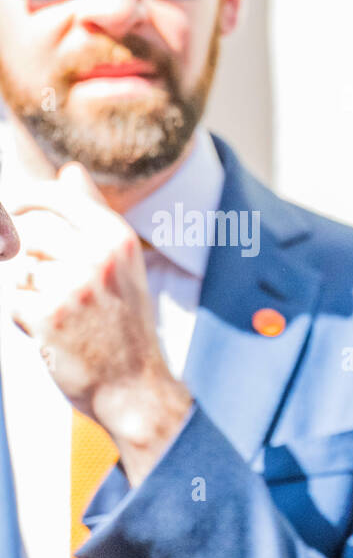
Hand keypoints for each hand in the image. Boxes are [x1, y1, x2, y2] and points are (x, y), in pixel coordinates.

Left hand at [7, 163, 191, 484]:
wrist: (135, 387)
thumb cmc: (124, 326)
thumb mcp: (123, 265)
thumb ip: (94, 215)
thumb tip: (71, 170)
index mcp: (118, 239)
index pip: (55, 196)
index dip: (23, 198)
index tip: (10, 207)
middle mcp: (99, 257)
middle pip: (28, 231)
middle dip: (24, 254)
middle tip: (44, 284)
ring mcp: (74, 285)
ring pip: (18, 267)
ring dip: (26, 290)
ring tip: (57, 313)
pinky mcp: (48, 314)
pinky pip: (12, 299)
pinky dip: (24, 318)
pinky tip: (51, 333)